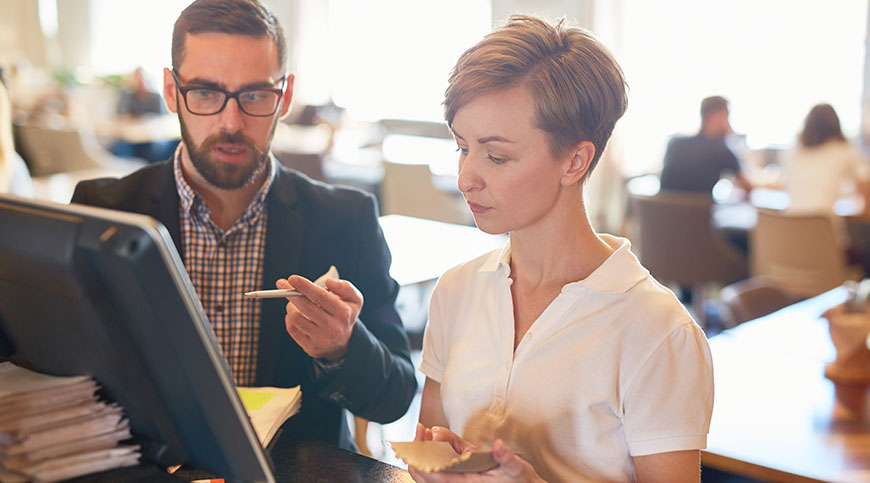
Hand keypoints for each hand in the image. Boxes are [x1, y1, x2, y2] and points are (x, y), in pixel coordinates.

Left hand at [276, 275, 362, 360]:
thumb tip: (328, 282)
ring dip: (291, 306)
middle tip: (281, 283)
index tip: (292, 278)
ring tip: (295, 302)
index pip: (321, 297)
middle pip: (306, 307)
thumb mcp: (354, 299)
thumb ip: (344, 286)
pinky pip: (292, 329)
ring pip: (296, 318)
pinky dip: (290, 318)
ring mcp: (321, 339)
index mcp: (344, 313)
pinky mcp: (310, 347)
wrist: (345, 341)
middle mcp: (333, 328)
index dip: (305, 286)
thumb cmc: (345, 314)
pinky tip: (296, 314)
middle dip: (291, 293)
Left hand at [409, 424, 544, 482]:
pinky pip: (437, 471)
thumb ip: (506, 457)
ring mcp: (457, 481)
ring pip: (428, 474)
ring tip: (425, 432)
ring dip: (422, 453)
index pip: (435, 476)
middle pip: (424, 476)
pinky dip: (430, 456)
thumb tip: (498, 446)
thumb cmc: (519, 481)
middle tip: (420, 430)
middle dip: (417, 452)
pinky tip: (434, 441)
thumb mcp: (516, 467)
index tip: (422, 437)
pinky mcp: (459, 477)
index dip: (422, 458)